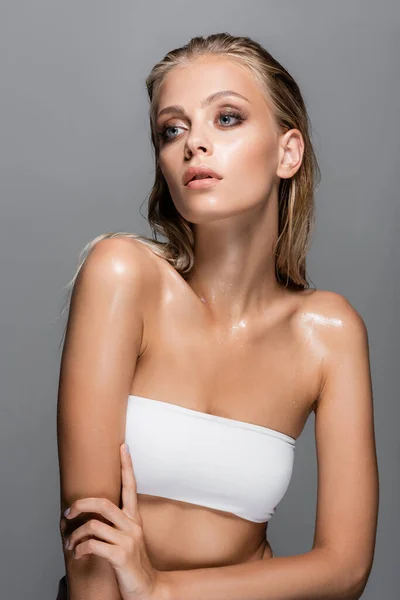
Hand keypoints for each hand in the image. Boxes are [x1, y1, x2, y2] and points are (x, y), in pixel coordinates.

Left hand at [63, 443, 166, 599]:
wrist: (148, 589)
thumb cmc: (133, 565)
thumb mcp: (127, 540)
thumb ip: (115, 526)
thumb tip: (92, 517)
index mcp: (134, 519)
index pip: (131, 486)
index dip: (127, 466)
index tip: (122, 447)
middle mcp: (133, 525)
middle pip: (104, 503)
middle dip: (81, 504)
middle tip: (68, 512)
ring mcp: (128, 540)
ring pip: (93, 525)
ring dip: (74, 535)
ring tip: (69, 543)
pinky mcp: (120, 555)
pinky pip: (92, 545)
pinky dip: (80, 549)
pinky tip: (78, 555)